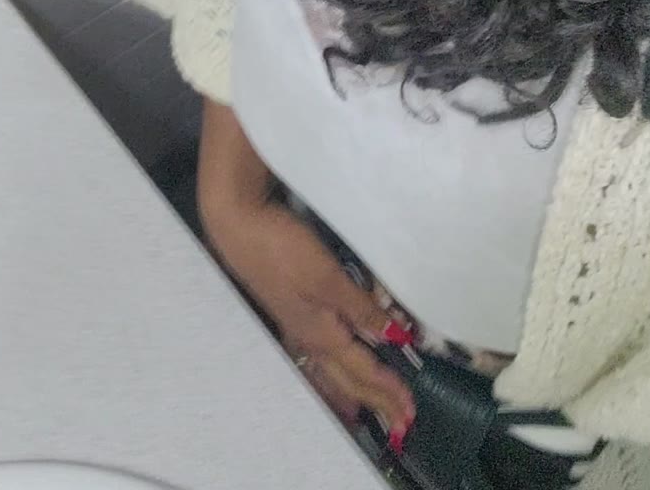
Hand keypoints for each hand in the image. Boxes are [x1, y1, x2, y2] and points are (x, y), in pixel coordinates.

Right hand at [211, 200, 415, 433]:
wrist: (239, 227)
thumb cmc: (282, 250)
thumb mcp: (328, 277)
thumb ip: (360, 308)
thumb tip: (394, 337)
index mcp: (322, 334)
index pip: (364, 370)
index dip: (389, 390)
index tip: (411, 410)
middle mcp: (309, 338)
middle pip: (348, 379)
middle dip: (375, 401)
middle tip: (399, 423)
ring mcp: (297, 326)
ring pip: (331, 372)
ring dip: (353, 392)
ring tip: (364, 411)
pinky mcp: (291, 310)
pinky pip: (319, 357)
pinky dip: (333, 374)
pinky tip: (331, 369)